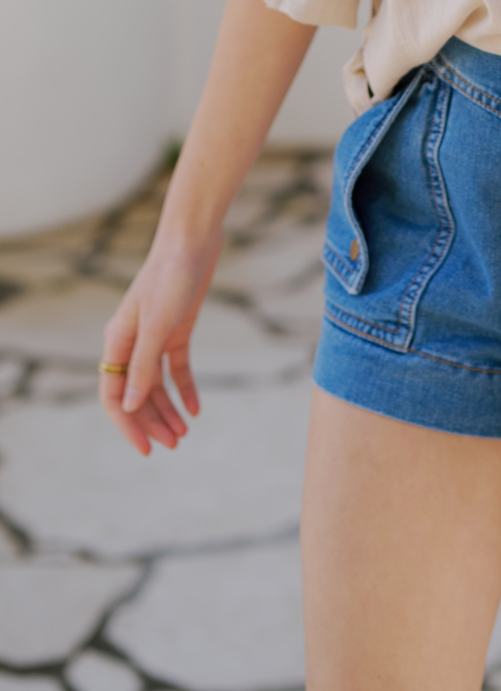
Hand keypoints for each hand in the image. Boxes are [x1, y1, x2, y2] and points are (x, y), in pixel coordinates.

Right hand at [99, 234, 222, 454]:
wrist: (194, 241)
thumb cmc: (171, 277)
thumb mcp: (158, 326)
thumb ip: (144, 365)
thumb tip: (129, 404)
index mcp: (118, 341)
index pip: (114, 394)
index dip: (128, 424)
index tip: (146, 448)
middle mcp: (132, 342)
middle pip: (136, 392)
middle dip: (152, 421)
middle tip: (174, 444)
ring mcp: (155, 336)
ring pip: (156, 384)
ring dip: (168, 409)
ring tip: (184, 434)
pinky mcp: (177, 328)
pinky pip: (176, 367)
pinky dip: (185, 388)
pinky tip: (196, 408)